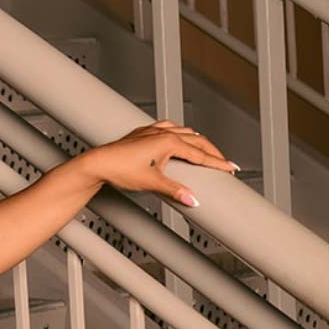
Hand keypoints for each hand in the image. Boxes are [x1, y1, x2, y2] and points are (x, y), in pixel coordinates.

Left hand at [79, 120, 237, 206]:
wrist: (98, 163)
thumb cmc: (119, 169)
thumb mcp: (152, 183)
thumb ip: (175, 191)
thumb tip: (192, 199)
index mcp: (168, 141)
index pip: (200, 154)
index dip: (217, 163)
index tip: (231, 169)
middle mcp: (162, 132)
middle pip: (197, 140)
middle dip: (212, 152)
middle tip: (224, 163)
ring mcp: (152, 131)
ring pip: (184, 132)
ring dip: (198, 141)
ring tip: (206, 152)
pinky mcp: (143, 133)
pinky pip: (169, 128)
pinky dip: (180, 134)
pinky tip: (179, 139)